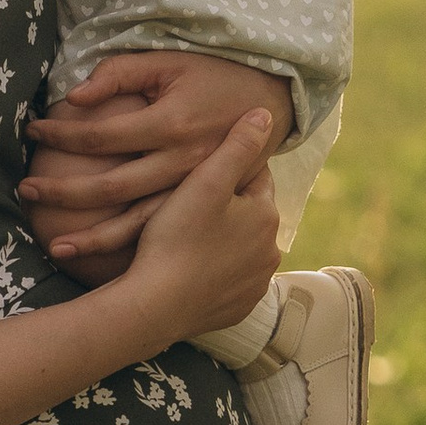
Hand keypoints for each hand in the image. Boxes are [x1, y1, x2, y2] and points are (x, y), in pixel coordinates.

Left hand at [23, 50, 295, 270]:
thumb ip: (121, 74)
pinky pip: (163, 231)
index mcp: (173, 124)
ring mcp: (196, 190)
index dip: (63, 133)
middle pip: (112, 186)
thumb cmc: (213, 76)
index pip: (103, 134)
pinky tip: (103, 259)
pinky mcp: (206, 206)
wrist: (269, 101)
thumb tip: (74, 96)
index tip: (33, 130)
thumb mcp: (169, 63)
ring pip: (138, 222)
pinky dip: (131, 248)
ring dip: (95, 238)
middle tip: (26, 194)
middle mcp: (184, 162)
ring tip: (56, 248)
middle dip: (64, 194)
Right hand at [125, 110, 281, 345]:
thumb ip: (237, 145)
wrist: (154, 305)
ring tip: (187, 232)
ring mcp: (255, 286)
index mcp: (267, 216)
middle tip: (190, 199)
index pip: (254, 177)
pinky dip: (214, 272)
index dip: (227, 168)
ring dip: (222, 239)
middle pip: (249, 214)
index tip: (202, 167)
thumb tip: (267, 113)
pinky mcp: (237, 310)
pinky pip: (229, 281)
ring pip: (240, 248)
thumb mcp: (205, 181)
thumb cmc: (177, 238)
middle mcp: (270, 253)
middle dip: (227, 205)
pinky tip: (190, 265)